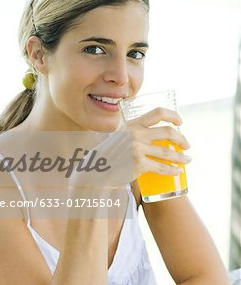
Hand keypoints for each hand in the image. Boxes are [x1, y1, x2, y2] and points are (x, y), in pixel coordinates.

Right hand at [69, 107, 190, 190]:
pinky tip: (177, 172)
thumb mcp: (121, 135)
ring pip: (167, 152)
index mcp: (133, 124)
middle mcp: (135, 133)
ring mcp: (137, 148)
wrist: (98, 169)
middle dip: (181, 139)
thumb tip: (158, 133)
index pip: (158, 113)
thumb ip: (135, 131)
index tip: (180, 122)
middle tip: (187, 145)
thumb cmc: (112, 153)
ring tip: (187, 160)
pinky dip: (172, 171)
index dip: (173, 115)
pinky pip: (161, 167)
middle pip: (167, 132)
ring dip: (181, 157)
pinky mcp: (138, 164)